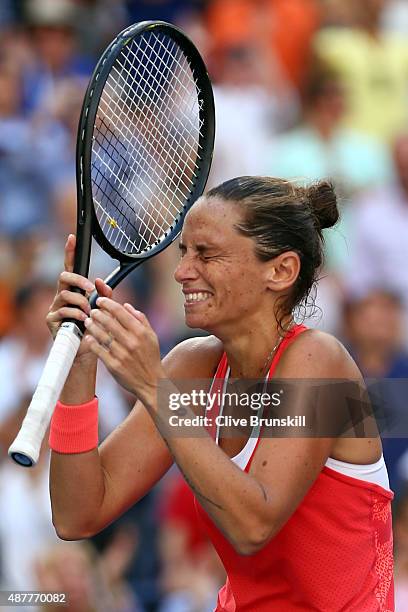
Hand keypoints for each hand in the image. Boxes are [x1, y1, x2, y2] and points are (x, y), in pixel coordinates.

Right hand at [46, 234, 112, 357]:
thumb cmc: (95, 329)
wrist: (88, 351)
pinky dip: (76, 314)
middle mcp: (62, 296)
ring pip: (65, 294)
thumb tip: (100, 281)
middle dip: (77, 280)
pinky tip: (82, 320)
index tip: (72, 238)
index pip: (71, 268)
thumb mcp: (104, 310)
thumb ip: (105, 295)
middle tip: (90, 289)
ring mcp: (55, 307)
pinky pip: (63, 310)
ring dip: (80, 302)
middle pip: (64, 276)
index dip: (70, 253)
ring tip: (89, 312)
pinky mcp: (51, 319)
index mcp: (74, 290)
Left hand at [83, 297, 162, 405]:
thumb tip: (127, 305)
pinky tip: (89, 337)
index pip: (120, 312)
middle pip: (108, 322)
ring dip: (92, 326)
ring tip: (88, 321)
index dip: (108, 304)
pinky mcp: (113, 365)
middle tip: (92, 311)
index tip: (100, 300)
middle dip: (97, 313)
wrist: (151, 383)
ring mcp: (122, 354)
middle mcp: (131, 342)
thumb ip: (140, 319)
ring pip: (101, 335)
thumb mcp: (152, 336)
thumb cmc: (151, 358)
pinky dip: (92, 342)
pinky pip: (99, 350)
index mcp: (141, 332)